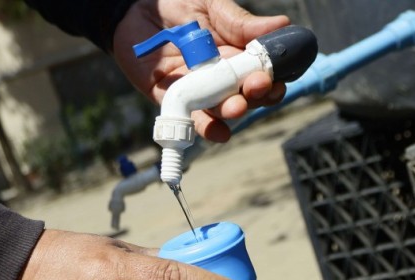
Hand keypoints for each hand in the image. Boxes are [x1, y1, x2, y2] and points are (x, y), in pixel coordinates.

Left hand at [113, 0, 289, 141]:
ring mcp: (199, 90)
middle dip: (256, 95)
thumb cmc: (176, 5)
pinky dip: (207, 129)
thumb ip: (241, 22)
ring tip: (236, 106)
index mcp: (236, 55)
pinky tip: (220, 132)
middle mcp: (221, 77)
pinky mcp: (173, 99)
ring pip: (222, 110)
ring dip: (233, 112)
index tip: (277, 77)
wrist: (133, 8)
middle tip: (256, 86)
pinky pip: (192, 119)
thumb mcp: (212, 7)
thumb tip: (281, 24)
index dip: (273, 79)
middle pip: (247, 96)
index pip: (262, 74)